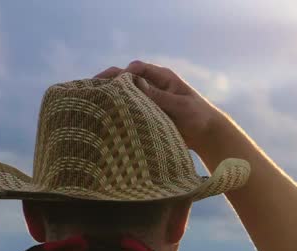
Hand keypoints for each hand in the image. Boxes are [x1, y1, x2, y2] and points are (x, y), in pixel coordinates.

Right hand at [94, 61, 229, 155]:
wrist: (207, 136)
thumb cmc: (199, 117)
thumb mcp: (181, 106)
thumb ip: (159, 96)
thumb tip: (135, 84)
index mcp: (162, 77)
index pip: (137, 68)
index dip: (122, 74)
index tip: (111, 84)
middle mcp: (152, 86)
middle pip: (125, 79)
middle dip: (108, 82)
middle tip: (89, 89)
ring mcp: (147, 100)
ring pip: (124, 95)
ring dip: (110, 97)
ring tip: (90, 102)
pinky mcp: (145, 114)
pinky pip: (128, 111)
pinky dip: (116, 112)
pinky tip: (102, 117)